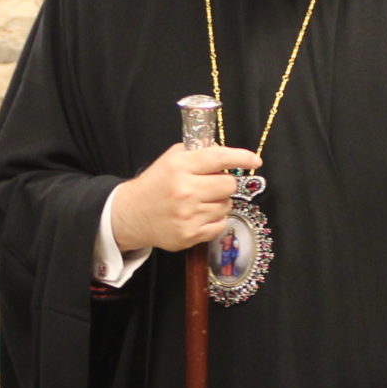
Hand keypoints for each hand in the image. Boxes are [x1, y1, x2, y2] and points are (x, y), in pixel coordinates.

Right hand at [109, 144, 264, 254]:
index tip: (254, 160)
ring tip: (200, 202)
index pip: (219, 158)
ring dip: (218, 202)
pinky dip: (214, 220)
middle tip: (211, 185)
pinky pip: (220, 224)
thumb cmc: (156, 184)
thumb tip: (228, 154)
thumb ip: (198, 152)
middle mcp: (184, 190)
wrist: (132, 214)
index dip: (241, 158)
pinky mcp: (190, 234)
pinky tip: (198, 215)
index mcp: (179, 166)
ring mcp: (188, 215)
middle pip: (228, 185)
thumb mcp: (171, 159)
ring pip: (226, 205)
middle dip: (225, 184)